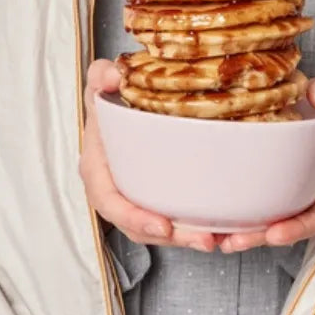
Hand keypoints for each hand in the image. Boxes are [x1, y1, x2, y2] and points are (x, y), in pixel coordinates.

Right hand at [80, 58, 221, 251]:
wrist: (116, 105)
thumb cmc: (106, 98)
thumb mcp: (100, 83)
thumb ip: (100, 76)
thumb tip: (112, 76)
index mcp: (97, 168)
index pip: (109, 202)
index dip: (133, 217)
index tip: (162, 225)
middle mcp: (113, 189)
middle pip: (138, 226)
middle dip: (170, 238)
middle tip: (203, 239)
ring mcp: (133, 197)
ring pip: (156, 230)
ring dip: (184, 239)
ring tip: (215, 239)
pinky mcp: (152, 197)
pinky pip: (169, 220)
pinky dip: (189, 228)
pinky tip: (218, 228)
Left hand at [218, 72, 314, 253]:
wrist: (304, 94)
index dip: (298, 228)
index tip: (274, 233)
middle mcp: (309, 190)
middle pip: (286, 226)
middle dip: (260, 238)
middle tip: (232, 242)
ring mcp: (287, 190)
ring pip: (265, 222)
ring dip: (242, 235)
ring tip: (215, 238)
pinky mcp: (267, 184)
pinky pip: (251, 206)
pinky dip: (232, 217)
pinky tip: (208, 221)